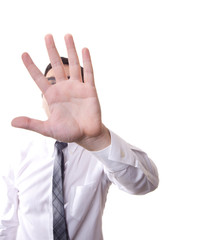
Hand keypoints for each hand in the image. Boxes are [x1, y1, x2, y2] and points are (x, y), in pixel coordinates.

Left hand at [11, 34, 110, 150]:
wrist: (87, 135)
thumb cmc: (68, 132)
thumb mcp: (48, 129)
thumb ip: (32, 124)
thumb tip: (11, 121)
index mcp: (52, 96)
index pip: (39, 78)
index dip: (31, 66)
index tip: (23, 53)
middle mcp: (64, 89)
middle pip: (57, 66)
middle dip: (51, 51)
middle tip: (47, 36)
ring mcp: (78, 88)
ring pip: (74, 65)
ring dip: (70, 50)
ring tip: (66, 35)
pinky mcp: (90, 90)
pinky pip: (89, 73)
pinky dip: (87, 61)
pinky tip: (84, 49)